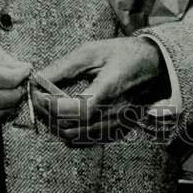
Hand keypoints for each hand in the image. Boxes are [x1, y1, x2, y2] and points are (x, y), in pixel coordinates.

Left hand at [32, 37, 168, 145]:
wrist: (155, 66)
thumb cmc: (125, 54)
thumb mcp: (93, 51)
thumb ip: (64, 67)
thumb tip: (39, 78)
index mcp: (109, 90)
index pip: (75, 110)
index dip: (50, 105)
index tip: (36, 92)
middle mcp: (114, 114)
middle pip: (70, 127)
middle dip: (47, 114)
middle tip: (37, 98)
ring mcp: (116, 126)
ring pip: (75, 138)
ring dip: (55, 124)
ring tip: (47, 106)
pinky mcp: (117, 132)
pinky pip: (85, 141)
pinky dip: (69, 132)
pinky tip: (64, 116)